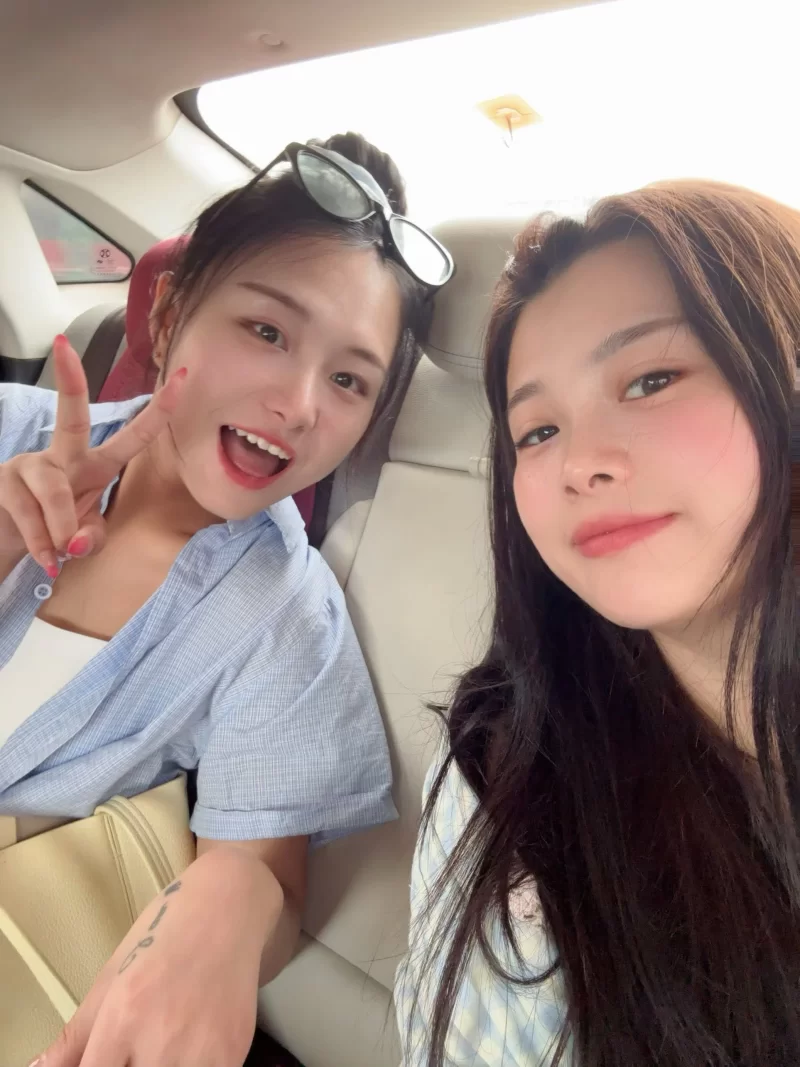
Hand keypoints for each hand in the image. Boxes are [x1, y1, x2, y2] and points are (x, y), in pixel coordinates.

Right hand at [0, 335, 184, 575]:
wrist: (11, 540)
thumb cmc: (57, 530)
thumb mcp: (84, 536)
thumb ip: (92, 538)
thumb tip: (76, 541)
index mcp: (95, 464)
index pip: (132, 437)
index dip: (159, 410)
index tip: (183, 376)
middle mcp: (64, 455)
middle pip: (72, 416)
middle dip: (70, 381)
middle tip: (63, 346)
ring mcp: (30, 465)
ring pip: (55, 492)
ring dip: (61, 529)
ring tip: (61, 553)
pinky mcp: (5, 482)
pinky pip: (29, 515)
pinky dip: (42, 544)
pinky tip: (47, 560)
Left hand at [34, 852, 278, 1066]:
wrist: (229, 905)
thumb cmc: (166, 931)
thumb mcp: (111, 976)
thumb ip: (74, 1037)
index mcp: (123, 1016)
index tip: (101, 1057)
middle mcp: (162, 1037)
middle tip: (132, 1050)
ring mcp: (203, 1049)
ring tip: (159, 1046)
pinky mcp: (234, 1052)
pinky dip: (192, 1066)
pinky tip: (188, 1047)